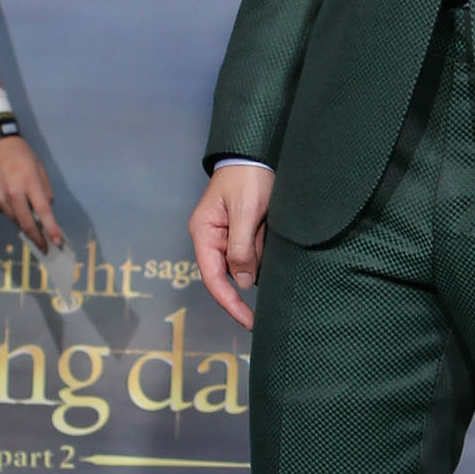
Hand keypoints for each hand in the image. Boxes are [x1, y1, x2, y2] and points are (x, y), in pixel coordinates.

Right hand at [0, 134, 62, 252]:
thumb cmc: (20, 154)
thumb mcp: (39, 167)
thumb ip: (44, 190)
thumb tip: (45, 209)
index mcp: (29, 182)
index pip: (43, 211)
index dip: (51, 229)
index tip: (57, 241)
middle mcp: (12, 192)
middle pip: (26, 222)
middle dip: (36, 237)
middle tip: (44, 247)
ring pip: (13, 218)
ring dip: (21, 219)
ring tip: (22, 206)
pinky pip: (1, 211)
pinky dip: (7, 208)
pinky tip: (6, 195)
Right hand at [190, 162, 272, 330]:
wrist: (255, 153)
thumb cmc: (247, 178)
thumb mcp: (246, 212)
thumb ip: (242, 248)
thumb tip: (244, 283)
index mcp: (204, 234)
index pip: (213, 278)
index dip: (230, 303)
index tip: (248, 320)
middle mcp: (211, 238)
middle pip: (229, 273)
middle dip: (251, 272)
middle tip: (268, 258)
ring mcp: (225, 235)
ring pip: (243, 263)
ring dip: (259, 258)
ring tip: (268, 231)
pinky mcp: (240, 230)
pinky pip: (252, 250)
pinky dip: (263, 249)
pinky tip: (269, 235)